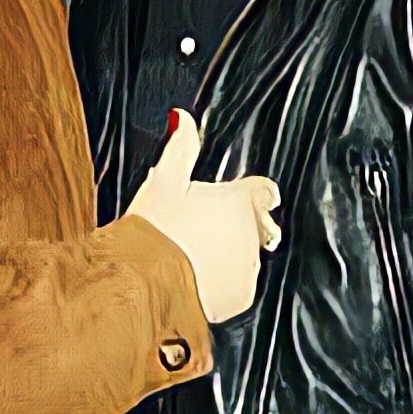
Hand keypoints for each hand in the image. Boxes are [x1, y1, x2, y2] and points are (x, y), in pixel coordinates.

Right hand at [126, 110, 281, 325]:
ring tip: (192, 259)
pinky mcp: (241, 296)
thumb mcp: (163, 179)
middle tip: (206, 232)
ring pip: (244, 257)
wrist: (147, 282)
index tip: (265, 199)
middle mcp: (251, 234)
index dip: (261, 194)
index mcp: (238, 200)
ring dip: (228, 256)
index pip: (264, 191)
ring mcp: (248, 266)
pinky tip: (196, 282)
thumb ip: (180, 147)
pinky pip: (236, 286)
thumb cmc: (155, 228)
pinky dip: (222, 284)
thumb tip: (182, 117)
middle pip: (254, 226)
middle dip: (236, 227)